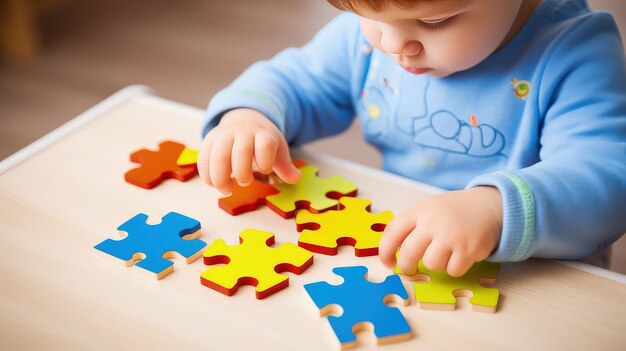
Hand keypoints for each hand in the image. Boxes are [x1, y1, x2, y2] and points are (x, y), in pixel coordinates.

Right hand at [198, 108, 300, 193]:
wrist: (244, 121)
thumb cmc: (262, 141)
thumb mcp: (278, 150)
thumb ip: (285, 166)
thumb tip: (295, 178)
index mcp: (263, 134)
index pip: (265, 144)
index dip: (265, 161)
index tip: (265, 169)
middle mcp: (242, 132)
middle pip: (241, 152)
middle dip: (242, 173)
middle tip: (245, 183)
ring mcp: (223, 136)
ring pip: (218, 157)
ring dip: (221, 178)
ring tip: (227, 189)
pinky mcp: (208, 142)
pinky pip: (203, 160)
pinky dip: (207, 176)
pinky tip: (214, 184)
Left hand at [379, 187, 501, 276]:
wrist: (488, 206)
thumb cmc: (453, 212)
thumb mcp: (429, 209)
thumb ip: (411, 226)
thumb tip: (392, 252)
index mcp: (420, 210)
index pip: (393, 232)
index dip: (385, 251)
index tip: (387, 262)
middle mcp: (433, 222)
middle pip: (409, 254)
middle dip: (406, 266)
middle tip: (409, 269)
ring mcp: (451, 235)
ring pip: (431, 264)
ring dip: (436, 264)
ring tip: (445, 253)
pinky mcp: (469, 249)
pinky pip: (452, 270)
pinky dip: (454, 268)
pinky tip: (459, 255)